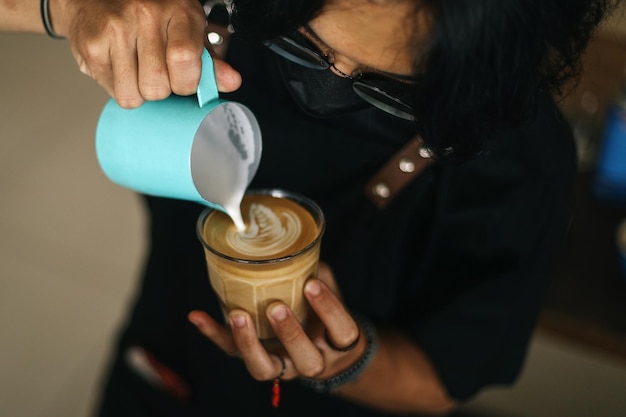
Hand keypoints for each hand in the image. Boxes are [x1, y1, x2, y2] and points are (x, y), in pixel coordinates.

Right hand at [52, 0, 240, 107]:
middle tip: (154, 67)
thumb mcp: (188, 32)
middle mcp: (146, 14)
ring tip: (135, 66)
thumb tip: (232, 82)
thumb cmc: (149, 18)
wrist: (94, 0)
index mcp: (180, 10)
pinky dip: (117, 86)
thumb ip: (209, 61)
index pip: (185, 60)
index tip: (182, 77)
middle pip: (159, 87)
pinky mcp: (92, 45)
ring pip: (135, 95)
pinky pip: (114, 92)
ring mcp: (116, 28)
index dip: (185, 82)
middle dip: (159, 88)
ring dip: (137, 90)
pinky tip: (118, 63)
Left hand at [188, 262, 367, 381]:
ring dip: (249, 342)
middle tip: (275, 307)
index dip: (329, 310)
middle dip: (290, 334)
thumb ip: (320, 275)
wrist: (322, 351)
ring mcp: (281, 365)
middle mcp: (310, 360)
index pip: (342, 332)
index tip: (312, 284)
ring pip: (264, 368)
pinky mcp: (255, 359)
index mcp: (337, 343)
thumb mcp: (332, 296)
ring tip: (237, 315)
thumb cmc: (326, 317)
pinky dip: (213, 333)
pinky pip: (231, 351)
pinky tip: (197, 315)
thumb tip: (301, 244)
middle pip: (307, 360)